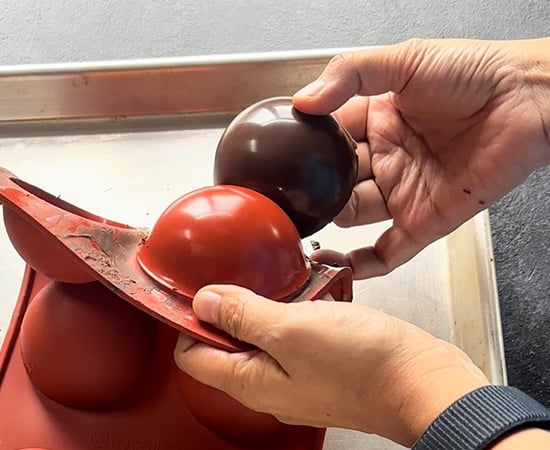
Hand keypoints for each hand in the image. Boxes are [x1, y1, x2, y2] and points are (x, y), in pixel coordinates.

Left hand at [174, 286, 488, 446]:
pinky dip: (294, 315)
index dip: (188, 321)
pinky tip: (310, 297)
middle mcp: (269, 385)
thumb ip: (242, 315)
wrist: (421, 382)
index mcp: (251, 381)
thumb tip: (204, 302)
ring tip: (281, 286)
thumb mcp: (291, 329)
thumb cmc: (363, 365)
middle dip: (228, 311)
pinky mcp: (321, 366)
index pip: (193, 356)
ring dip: (265, 309)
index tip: (197, 290)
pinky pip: (293, 338)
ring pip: (262, 339)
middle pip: (226, 347)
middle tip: (243, 280)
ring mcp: (296, 377)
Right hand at [293, 38, 549, 277]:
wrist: (529, 101)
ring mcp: (404, 192)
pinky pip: (389, 251)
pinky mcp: (425, 220)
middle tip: (288, 199)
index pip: (328, 139)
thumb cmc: (475, 73)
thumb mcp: (404, 60)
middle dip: (314, 190)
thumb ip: (350, 75)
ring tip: (301, 231)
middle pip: (336, 182)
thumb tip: (304, 100)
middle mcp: (386, 158)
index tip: (278, 159)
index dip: (305, 149)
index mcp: (376, 121)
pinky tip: (338, 267)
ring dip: (331, 225)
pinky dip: (363, 264)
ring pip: (354, 216)